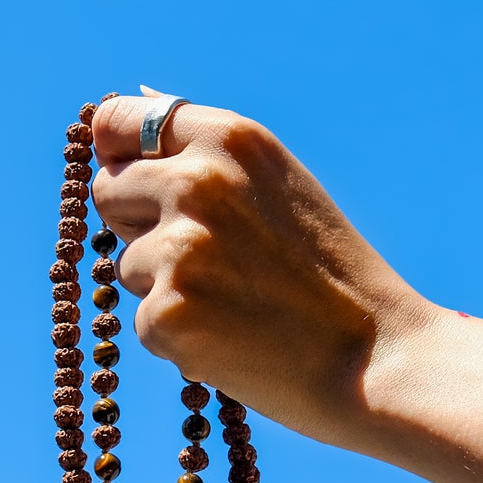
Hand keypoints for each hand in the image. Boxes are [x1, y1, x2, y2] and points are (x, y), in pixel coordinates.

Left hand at [90, 93, 427, 450]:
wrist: (373, 359)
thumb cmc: (328, 280)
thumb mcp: (276, 187)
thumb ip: (206, 162)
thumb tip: (116, 144)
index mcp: (228, 139)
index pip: (117, 123)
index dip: (116, 156)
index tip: (125, 179)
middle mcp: (197, 181)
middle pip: (109, 194)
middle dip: (140, 228)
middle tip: (209, 262)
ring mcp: (178, 249)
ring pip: (127, 266)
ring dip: (165, 289)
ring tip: (236, 305)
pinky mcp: (166, 314)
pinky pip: (143, 323)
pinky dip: (178, 340)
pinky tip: (233, 340)